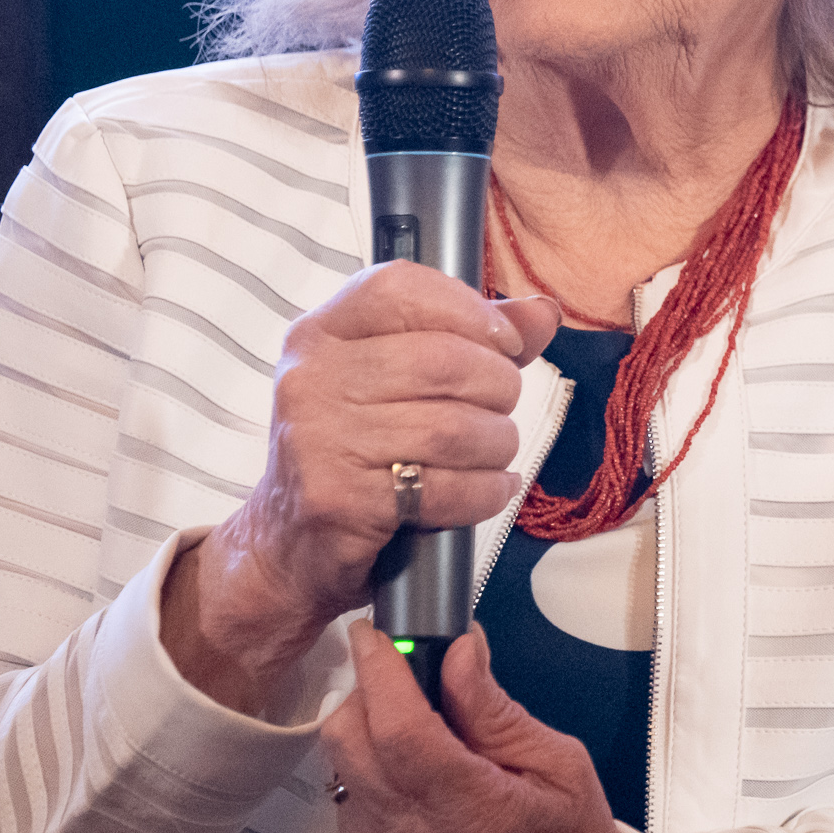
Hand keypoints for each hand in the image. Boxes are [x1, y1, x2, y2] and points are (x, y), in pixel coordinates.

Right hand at [164, 265, 556, 714]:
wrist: (292, 545)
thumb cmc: (357, 453)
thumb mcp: (401, 383)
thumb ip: (473, 341)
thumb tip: (540, 313)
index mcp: (320, 333)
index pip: (399, 287)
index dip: (469, 309)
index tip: (502, 344)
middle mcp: (310, 378)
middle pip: (444, 361)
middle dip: (498, 389)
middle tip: (497, 412)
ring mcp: (318, 440)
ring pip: (453, 428)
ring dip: (496, 445)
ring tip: (492, 454)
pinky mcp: (338, 500)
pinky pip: (445, 488)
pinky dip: (486, 491)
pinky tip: (489, 489)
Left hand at [326, 622, 649, 832]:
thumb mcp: (559, 763)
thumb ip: (494, 708)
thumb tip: (459, 650)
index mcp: (470, 814)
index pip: (398, 727)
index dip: (380, 669)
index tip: (376, 634)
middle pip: (348, 741)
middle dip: (368, 693)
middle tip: (410, 678)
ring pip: (339, 768)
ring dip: (368, 734)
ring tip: (425, 735)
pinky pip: (348, 801)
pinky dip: (372, 774)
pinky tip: (417, 778)